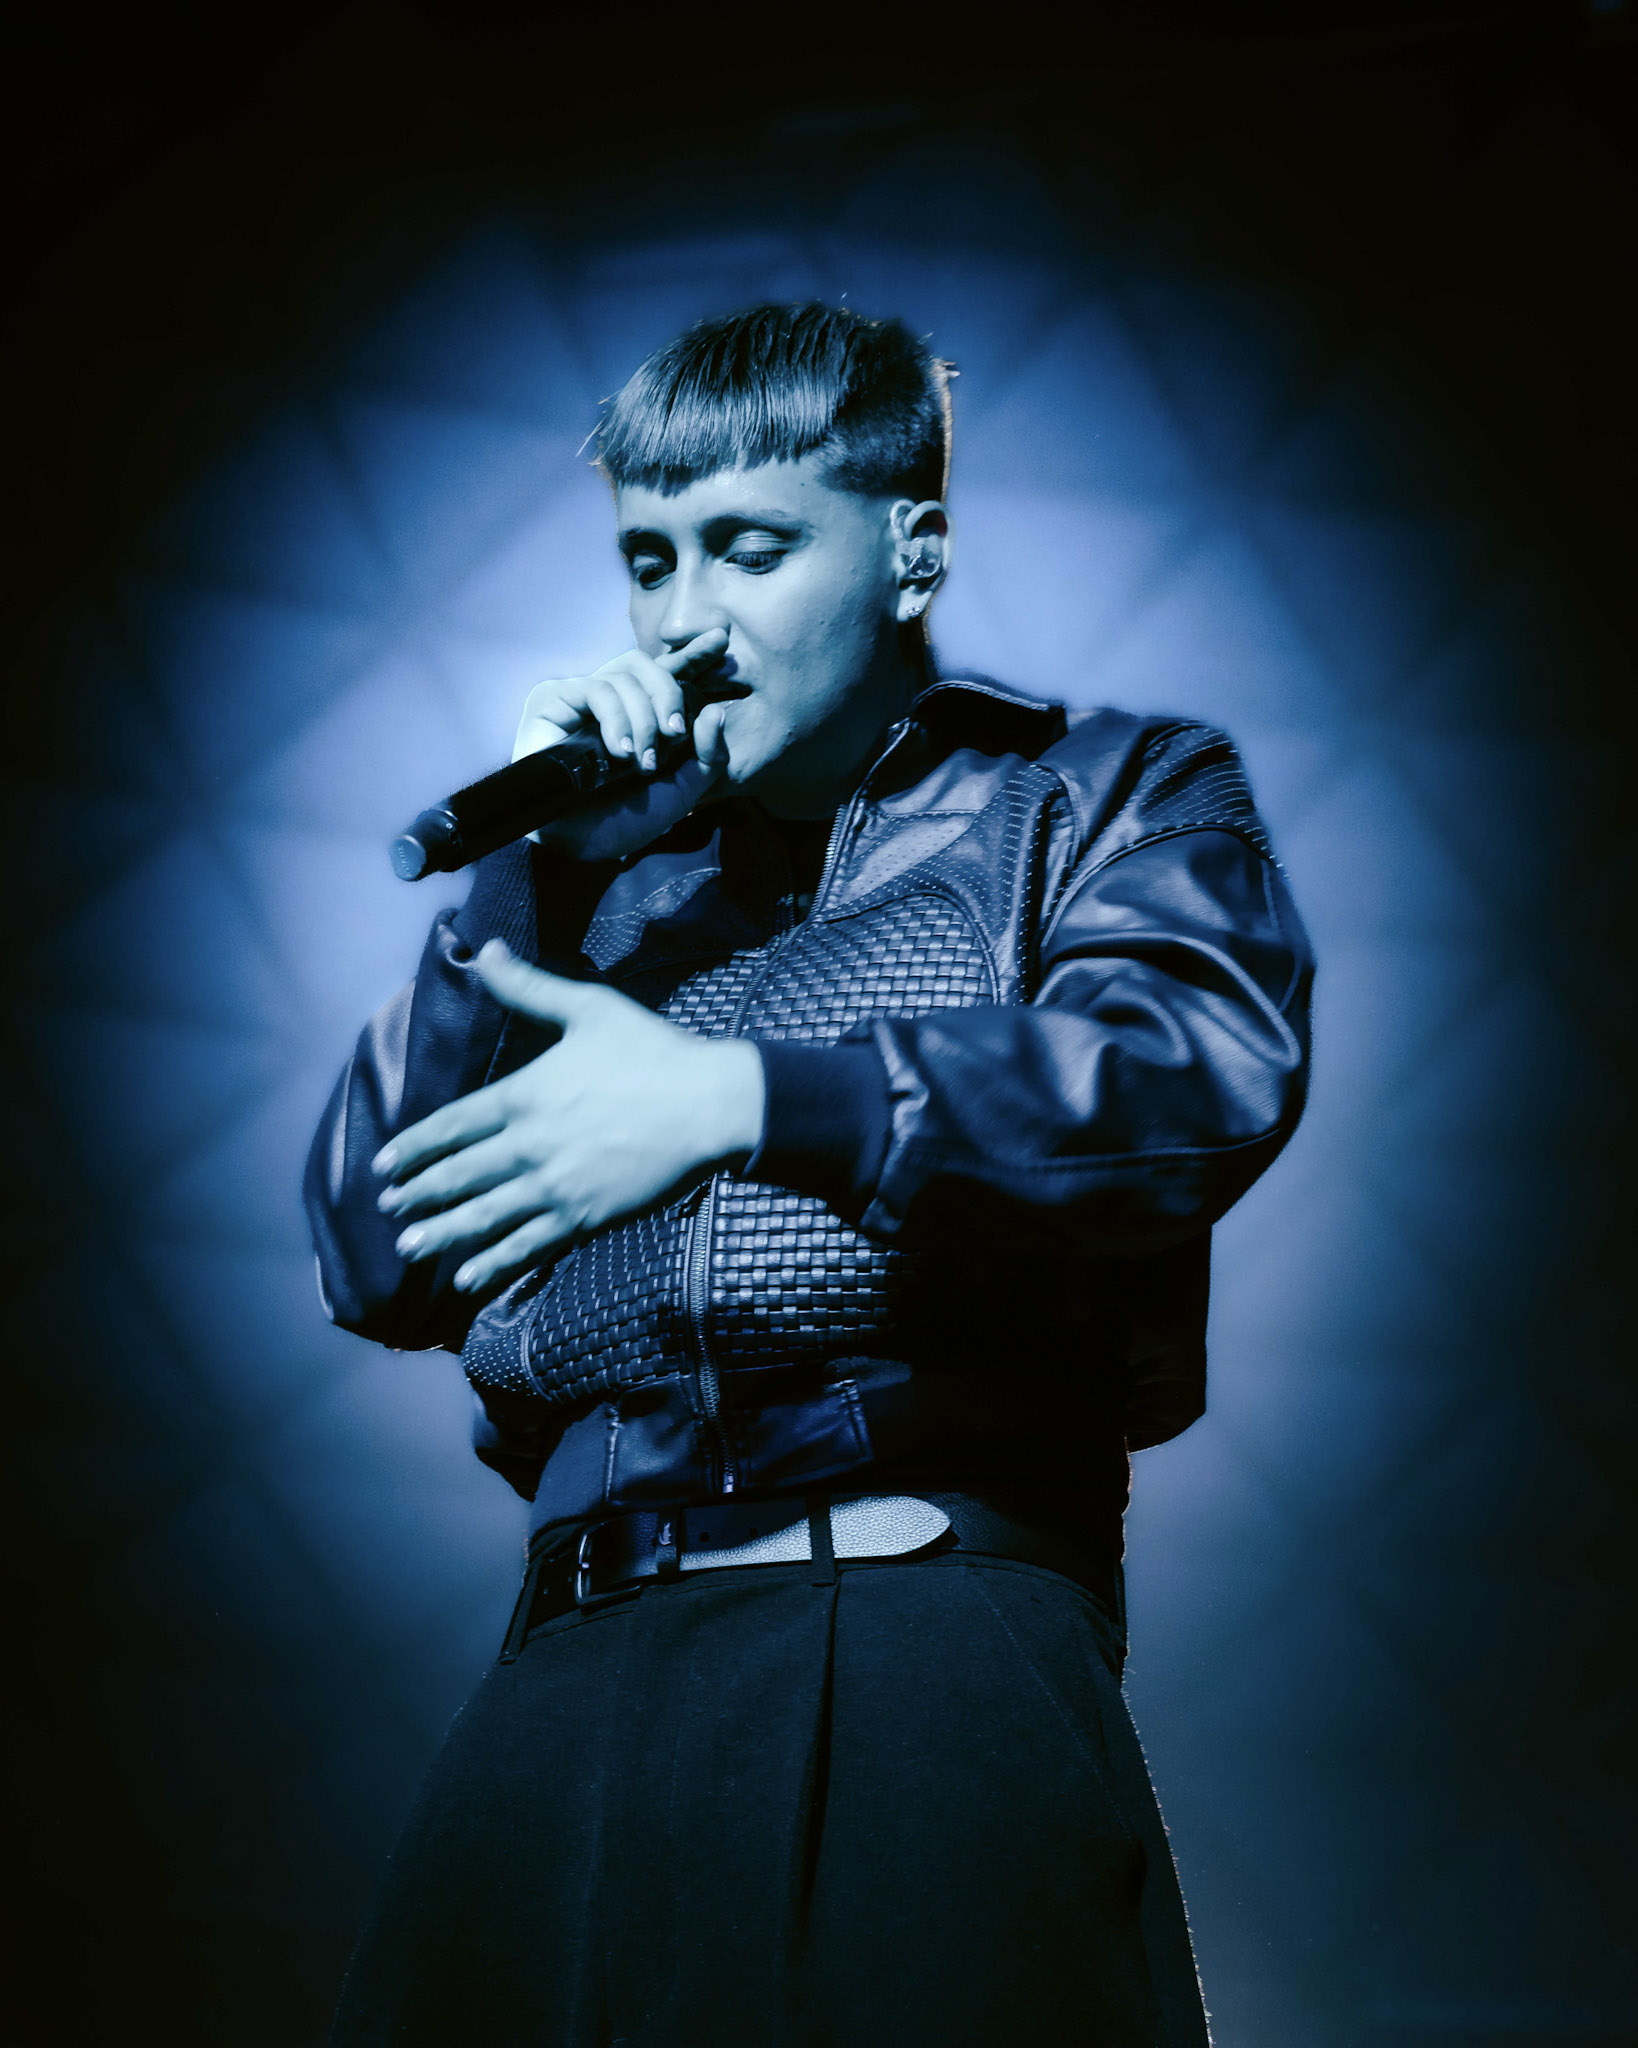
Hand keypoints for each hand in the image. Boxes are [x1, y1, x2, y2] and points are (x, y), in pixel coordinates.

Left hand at [373, 940, 765, 1293]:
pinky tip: (469, 1278)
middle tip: (387, 1206)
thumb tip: (485, 949)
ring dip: (442, 1233)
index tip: (383, 1164)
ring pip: (484, 1216)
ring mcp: (556, 1186)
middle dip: (418, 1192)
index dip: (413, 1147)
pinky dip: (495, 1263)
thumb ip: (529, 988)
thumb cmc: (654, 1053)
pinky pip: (528, 1245)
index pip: (452, 1126)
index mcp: (525, 1095)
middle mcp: (530, 1145)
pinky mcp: (585, 1216)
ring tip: (408, 1246)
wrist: (710, 1106)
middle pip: (459, 1175)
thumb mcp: (589, 1009)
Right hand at [516, 628, 733, 862]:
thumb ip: (709, 756)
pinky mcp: (554, 699)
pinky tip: (618, 753)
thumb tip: (715, 711)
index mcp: (642, 715)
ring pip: (626, 674)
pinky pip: (598, 688)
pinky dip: (616, 719)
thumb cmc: (626, 820)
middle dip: (670, 694)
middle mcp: (612, 701)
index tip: (721, 640)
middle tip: (675, 733)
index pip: (669, 672)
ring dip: (643, 719)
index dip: (694, 654)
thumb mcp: (682, 791)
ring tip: (640, 761)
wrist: (580, 842)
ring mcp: (581, 697)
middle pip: (650, 665)